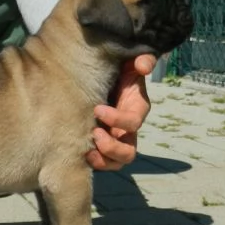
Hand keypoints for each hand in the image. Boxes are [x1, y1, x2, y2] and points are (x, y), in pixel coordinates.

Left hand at [86, 54, 156, 170]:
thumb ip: (141, 61)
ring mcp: (116, 139)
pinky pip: (104, 163)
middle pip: (129, 151)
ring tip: (88, 150)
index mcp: (136, 109)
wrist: (103, 78)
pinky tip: (81, 154)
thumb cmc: (118, 70)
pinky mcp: (102, 144)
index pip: (133, 122)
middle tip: (94, 133)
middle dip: (111, 147)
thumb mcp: (130, 63)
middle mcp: (127, 129)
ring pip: (118, 162)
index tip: (97, 109)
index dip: (117, 120)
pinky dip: (95, 163)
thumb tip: (143, 65)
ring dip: (103, 160)